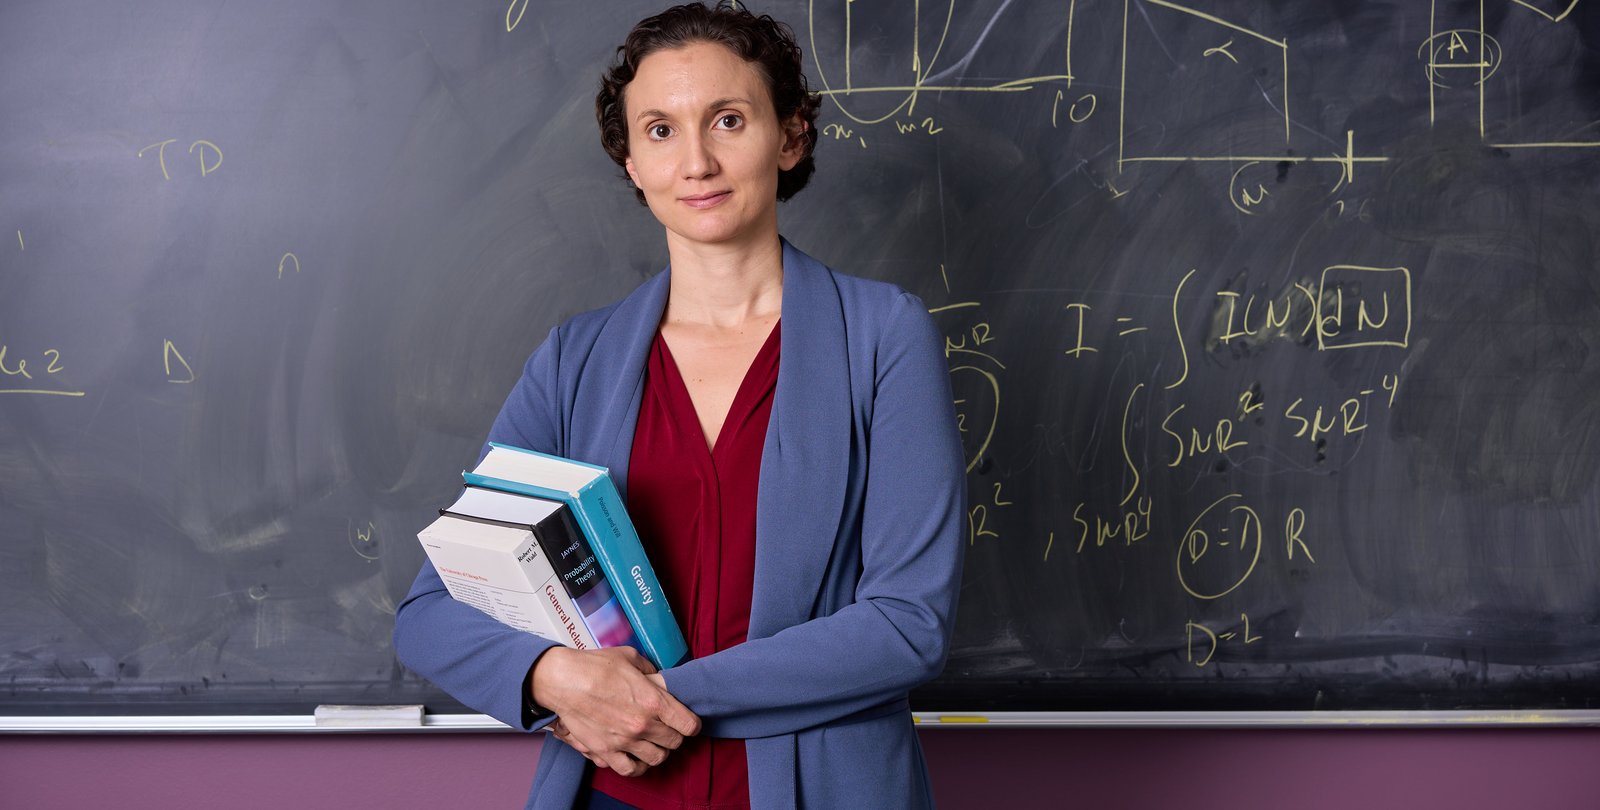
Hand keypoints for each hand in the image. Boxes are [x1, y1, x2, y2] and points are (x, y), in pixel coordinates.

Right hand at [531, 646, 699, 776]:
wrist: (562, 680)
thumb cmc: (593, 666)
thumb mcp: (630, 658)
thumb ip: (650, 671)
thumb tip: (658, 679)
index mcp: (653, 701)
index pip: (689, 725)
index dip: (691, 724)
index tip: (687, 722)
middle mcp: (642, 725)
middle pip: (675, 742)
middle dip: (674, 735)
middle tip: (667, 728)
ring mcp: (624, 741)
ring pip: (656, 759)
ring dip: (658, 751)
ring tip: (653, 742)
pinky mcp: (606, 751)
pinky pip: (630, 770)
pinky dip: (637, 766)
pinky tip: (636, 757)